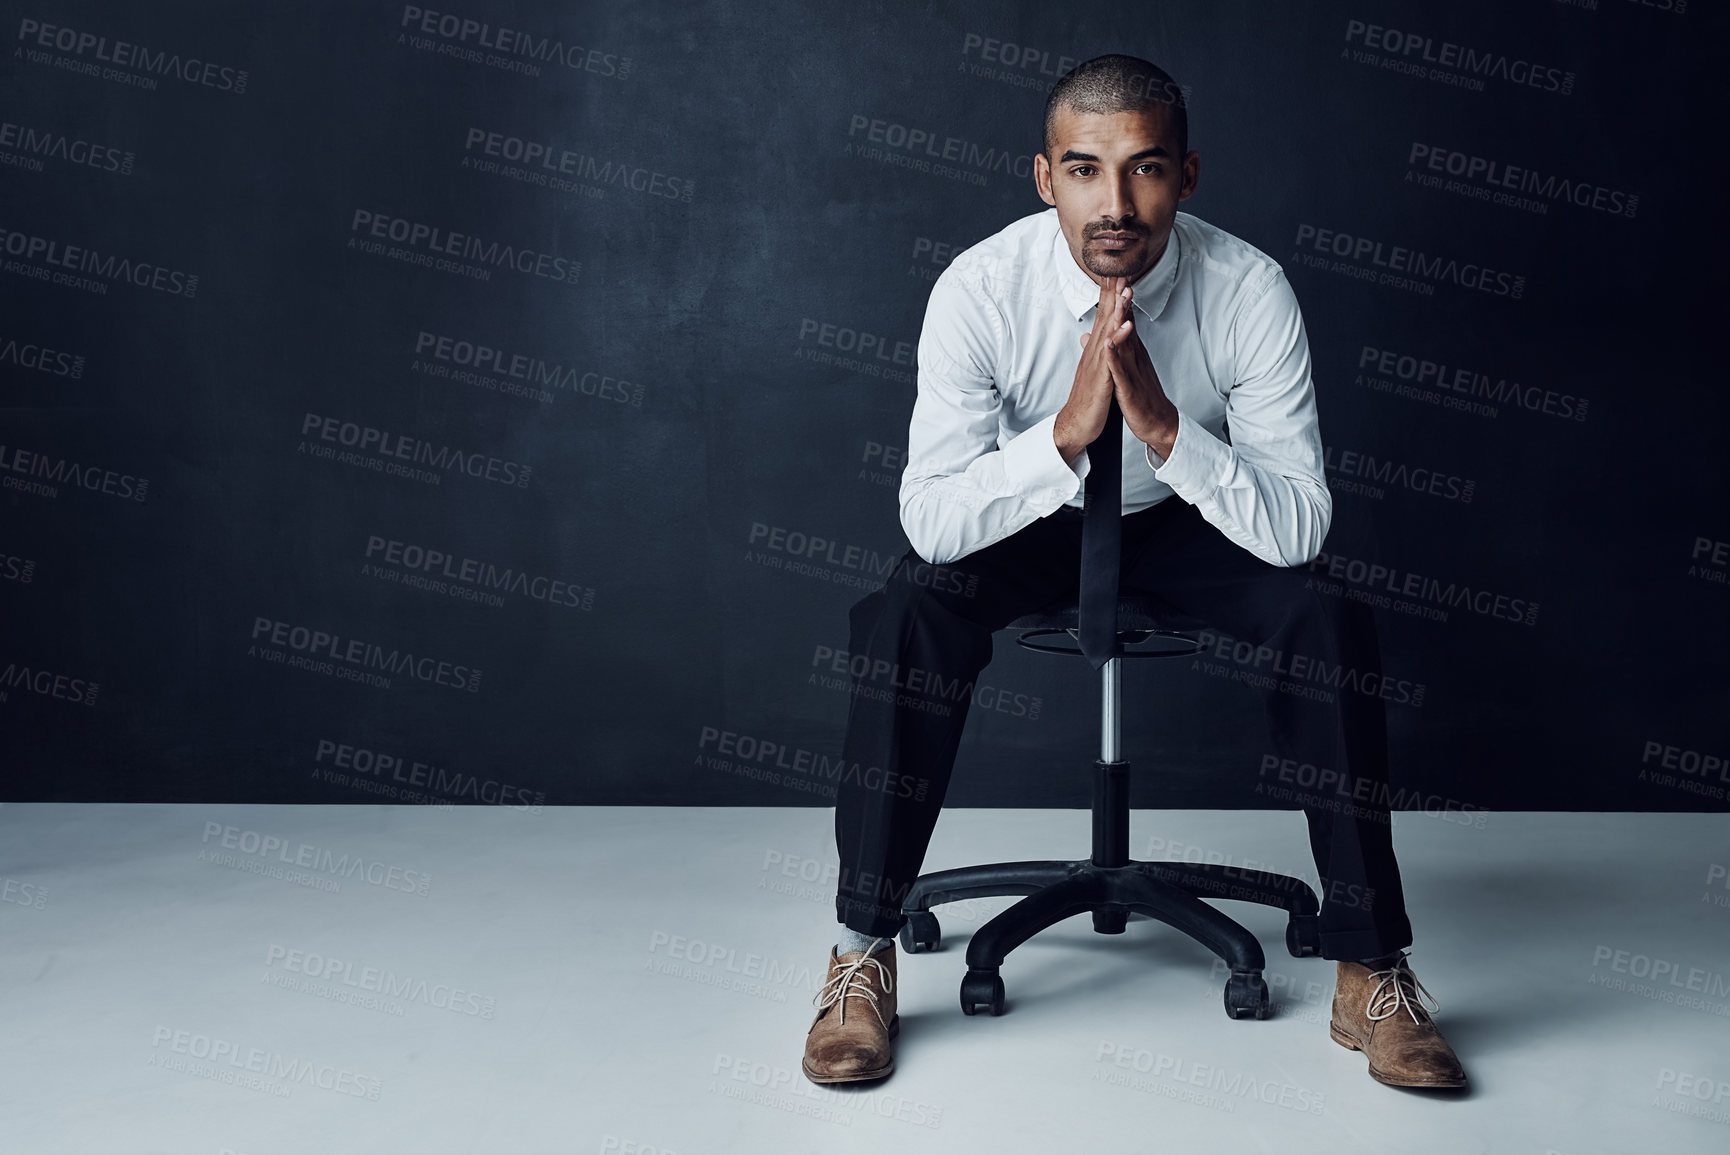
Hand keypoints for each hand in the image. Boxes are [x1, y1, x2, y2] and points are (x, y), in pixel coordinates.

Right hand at [1054, 276, 1133, 461]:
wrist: (1076, 424)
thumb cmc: (1087, 398)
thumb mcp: (1092, 371)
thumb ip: (1092, 351)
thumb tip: (1089, 336)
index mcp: (1095, 350)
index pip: (1102, 317)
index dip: (1109, 295)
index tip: (1115, 274)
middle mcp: (1094, 352)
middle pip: (1104, 317)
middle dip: (1112, 293)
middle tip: (1119, 269)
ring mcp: (1096, 364)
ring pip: (1108, 332)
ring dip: (1117, 310)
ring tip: (1125, 290)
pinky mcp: (1101, 379)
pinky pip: (1111, 356)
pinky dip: (1118, 340)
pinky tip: (1126, 327)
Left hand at [1103, 283, 1178, 457]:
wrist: (1156, 422)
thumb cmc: (1140, 396)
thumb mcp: (1126, 369)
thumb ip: (1116, 350)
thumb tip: (1103, 335)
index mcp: (1132, 352)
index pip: (1125, 321)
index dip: (1120, 300)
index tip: (1116, 278)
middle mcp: (1135, 357)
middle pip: (1128, 325)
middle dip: (1124, 302)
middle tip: (1121, 277)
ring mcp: (1132, 371)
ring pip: (1126, 343)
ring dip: (1123, 322)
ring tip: (1120, 302)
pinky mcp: (1128, 388)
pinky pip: (1120, 371)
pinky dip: (1114, 357)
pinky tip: (1108, 344)